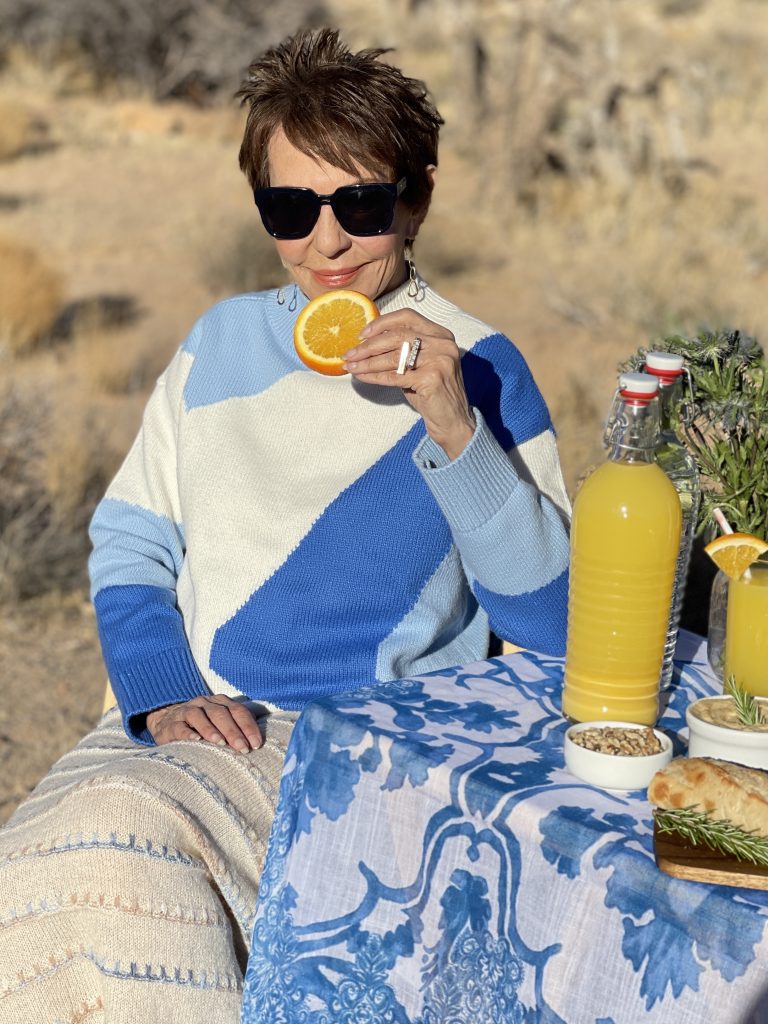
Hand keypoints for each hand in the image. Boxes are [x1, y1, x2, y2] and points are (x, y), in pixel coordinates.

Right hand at [146, 694, 262, 751]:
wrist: (166, 723)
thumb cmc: (202, 729)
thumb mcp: (220, 725)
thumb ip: (237, 730)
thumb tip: (257, 745)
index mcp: (220, 702)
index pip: (238, 710)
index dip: (248, 726)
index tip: (256, 744)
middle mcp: (204, 703)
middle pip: (220, 713)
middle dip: (233, 731)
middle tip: (243, 749)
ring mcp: (185, 711)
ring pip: (199, 716)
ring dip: (211, 729)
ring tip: (220, 743)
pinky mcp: (170, 724)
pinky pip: (179, 726)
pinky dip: (187, 732)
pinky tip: (195, 740)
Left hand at [343, 310, 475, 459]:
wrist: (453, 421)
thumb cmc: (432, 394)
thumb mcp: (419, 365)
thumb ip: (402, 350)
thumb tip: (367, 343)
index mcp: (440, 334)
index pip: (407, 317)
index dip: (382, 323)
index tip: (362, 334)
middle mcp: (442, 343)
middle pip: (397, 336)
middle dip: (368, 346)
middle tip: (349, 354)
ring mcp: (439, 360)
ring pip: (394, 356)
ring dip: (367, 362)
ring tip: (351, 366)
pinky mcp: (432, 378)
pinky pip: (394, 376)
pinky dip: (374, 376)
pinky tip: (362, 377)